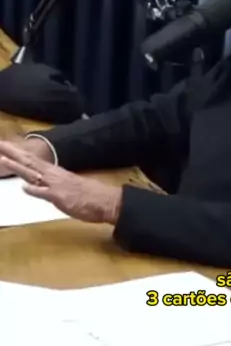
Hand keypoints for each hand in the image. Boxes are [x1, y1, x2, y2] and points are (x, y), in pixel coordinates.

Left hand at [0, 141, 122, 223]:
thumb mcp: (67, 188)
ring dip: (18, 166)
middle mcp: (54, 175)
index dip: (19, 154)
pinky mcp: (60, 197)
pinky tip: (24, 186)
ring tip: (3, 158)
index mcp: (56, 173)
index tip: (7, 148)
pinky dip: (34, 189)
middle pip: (30, 162)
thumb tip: (34, 186)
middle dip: (14, 153)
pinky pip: (45, 193)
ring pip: (34, 174)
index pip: (33, 161)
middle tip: (1, 144)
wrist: (105, 200)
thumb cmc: (89, 196)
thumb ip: (50, 186)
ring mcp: (56, 185)